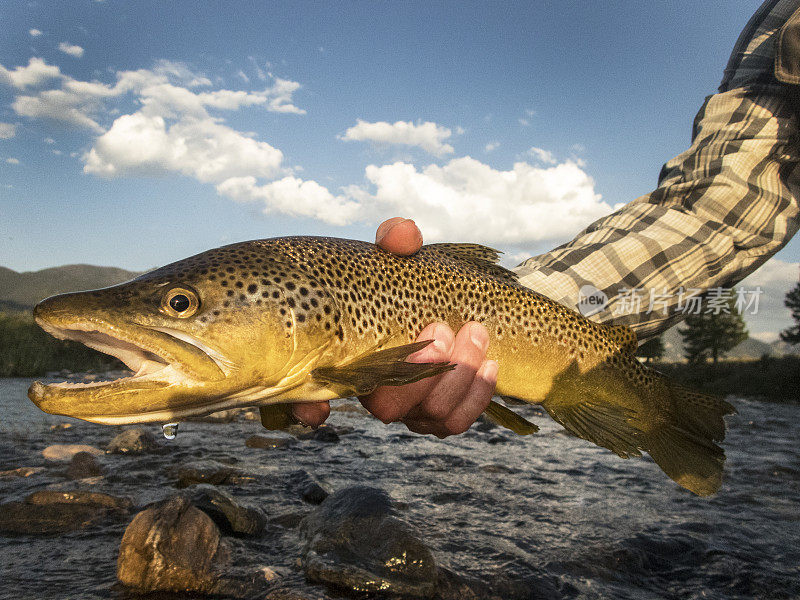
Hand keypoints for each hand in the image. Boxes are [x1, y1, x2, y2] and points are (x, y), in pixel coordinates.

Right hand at [291, 217, 496, 435]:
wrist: (454, 307)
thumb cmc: (411, 283)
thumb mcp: (399, 257)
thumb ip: (395, 241)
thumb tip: (403, 234)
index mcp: (350, 358)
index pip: (313, 395)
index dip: (309, 406)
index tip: (319, 407)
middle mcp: (376, 392)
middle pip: (389, 408)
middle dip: (420, 370)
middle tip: (441, 327)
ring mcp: (410, 409)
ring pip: (430, 415)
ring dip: (458, 375)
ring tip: (474, 332)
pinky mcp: (441, 415)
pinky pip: (456, 422)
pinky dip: (476, 395)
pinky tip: (490, 363)